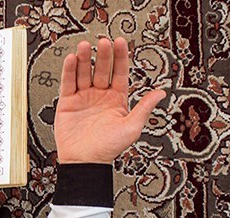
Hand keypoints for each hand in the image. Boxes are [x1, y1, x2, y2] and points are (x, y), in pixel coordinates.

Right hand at [54, 37, 165, 164]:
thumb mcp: (132, 127)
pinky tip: (72, 59)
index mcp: (117, 99)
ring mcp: (83, 98)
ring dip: (85, 59)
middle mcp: (100, 96)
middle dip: (103, 55)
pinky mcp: (67, 103)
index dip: (120, 57)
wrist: (85, 162)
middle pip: (102, 69)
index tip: (120, 42)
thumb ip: (144, 108)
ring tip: (85, 46)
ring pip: (84, 73)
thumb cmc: (108, 149)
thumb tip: (161, 92)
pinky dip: (69, 71)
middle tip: (103, 42)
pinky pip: (68, 83)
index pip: (119, 72)